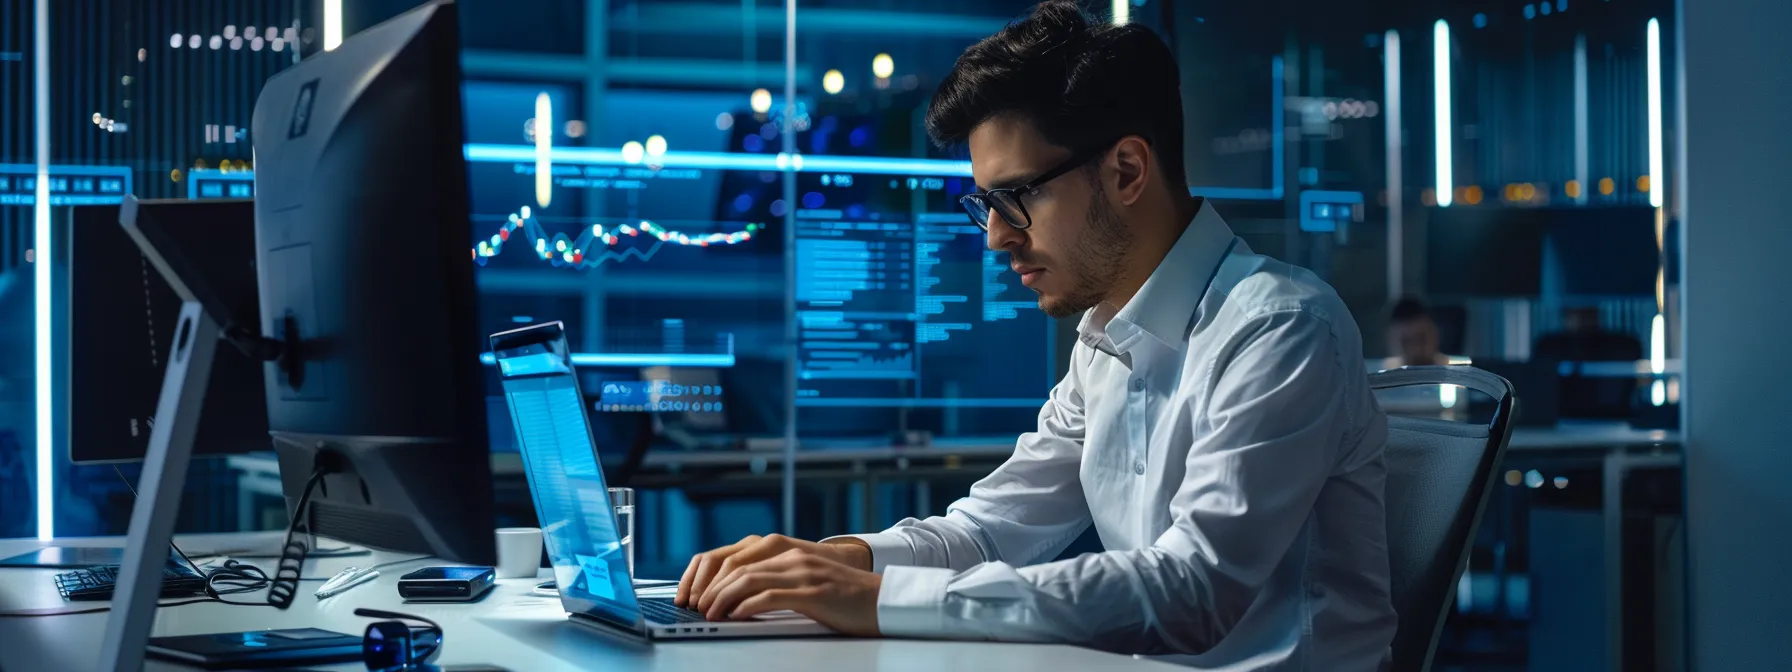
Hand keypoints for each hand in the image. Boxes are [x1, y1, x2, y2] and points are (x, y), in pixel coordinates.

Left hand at [698, 547, 881, 635]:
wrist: (882, 599)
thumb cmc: (845, 596)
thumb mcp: (807, 579)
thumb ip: (779, 580)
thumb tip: (741, 597)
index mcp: (788, 552)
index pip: (737, 558)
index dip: (712, 576)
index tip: (698, 594)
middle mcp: (793, 557)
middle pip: (737, 567)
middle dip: (711, 589)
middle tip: (698, 607)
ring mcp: (803, 573)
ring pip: (749, 579)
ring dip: (723, 599)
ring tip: (711, 615)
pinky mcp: (812, 593)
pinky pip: (770, 596)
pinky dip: (746, 607)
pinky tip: (736, 617)